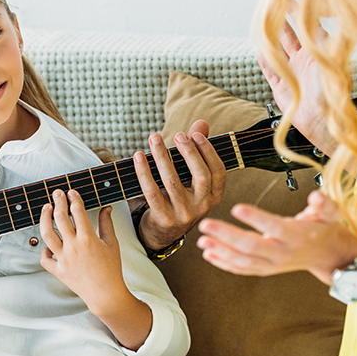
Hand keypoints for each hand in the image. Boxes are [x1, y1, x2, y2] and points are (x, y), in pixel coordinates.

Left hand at [39, 190, 127, 311]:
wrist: (106, 294)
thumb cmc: (111, 270)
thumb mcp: (112, 244)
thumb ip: (107, 224)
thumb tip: (106, 207)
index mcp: (88, 239)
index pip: (77, 212)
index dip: (74, 199)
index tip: (71, 192)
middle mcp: (73, 247)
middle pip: (60, 218)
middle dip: (58, 202)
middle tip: (57, 193)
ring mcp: (63, 259)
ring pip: (47, 234)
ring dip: (44, 218)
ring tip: (46, 208)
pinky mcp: (58, 270)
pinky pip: (45, 259)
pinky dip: (44, 251)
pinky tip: (48, 245)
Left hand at [133, 120, 225, 249]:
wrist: (162, 232)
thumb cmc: (178, 197)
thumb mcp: (191, 178)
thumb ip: (198, 150)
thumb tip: (201, 123)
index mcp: (214, 196)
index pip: (218, 172)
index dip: (209, 152)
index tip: (195, 134)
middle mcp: (202, 206)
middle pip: (200, 176)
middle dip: (189, 153)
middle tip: (177, 135)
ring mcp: (183, 214)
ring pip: (172, 181)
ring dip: (162, 157)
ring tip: (154, 139)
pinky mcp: (163, 218)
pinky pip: (151, 192)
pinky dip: (144, 172)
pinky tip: (138, 156)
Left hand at [196, 190, 356, 284]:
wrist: (327, 255)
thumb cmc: (323, 228)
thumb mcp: (329, 213)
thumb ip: (324, 204)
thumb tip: (316, 196)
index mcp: (296, 235)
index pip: (274, 227)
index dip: (256, 218)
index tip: (236, 208)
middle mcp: (282, 252)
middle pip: (251, 246)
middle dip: (226, 236)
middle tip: (206, 224)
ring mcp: (273, 264)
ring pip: (244, 261)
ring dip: (221, 252)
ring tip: (202, 241)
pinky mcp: (265, 270)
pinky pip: (243, 269)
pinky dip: (225, 264)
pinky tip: (209, 255)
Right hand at [260, 10, 334, 153]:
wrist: (325, 125)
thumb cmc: (335, 94)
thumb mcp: (336, 60)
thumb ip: (339, 37)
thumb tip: (350, 11)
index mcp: (320, 51)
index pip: (308, 24)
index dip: (299, 8)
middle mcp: (306, 60)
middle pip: (290, 34)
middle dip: (281, 18)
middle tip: (273, 1)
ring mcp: (293, 73)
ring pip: (278, 50)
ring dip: (271, 37)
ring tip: (262, 23)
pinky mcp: (283, 89)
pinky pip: (271, 72)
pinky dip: (265, 61)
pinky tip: (259, 51)